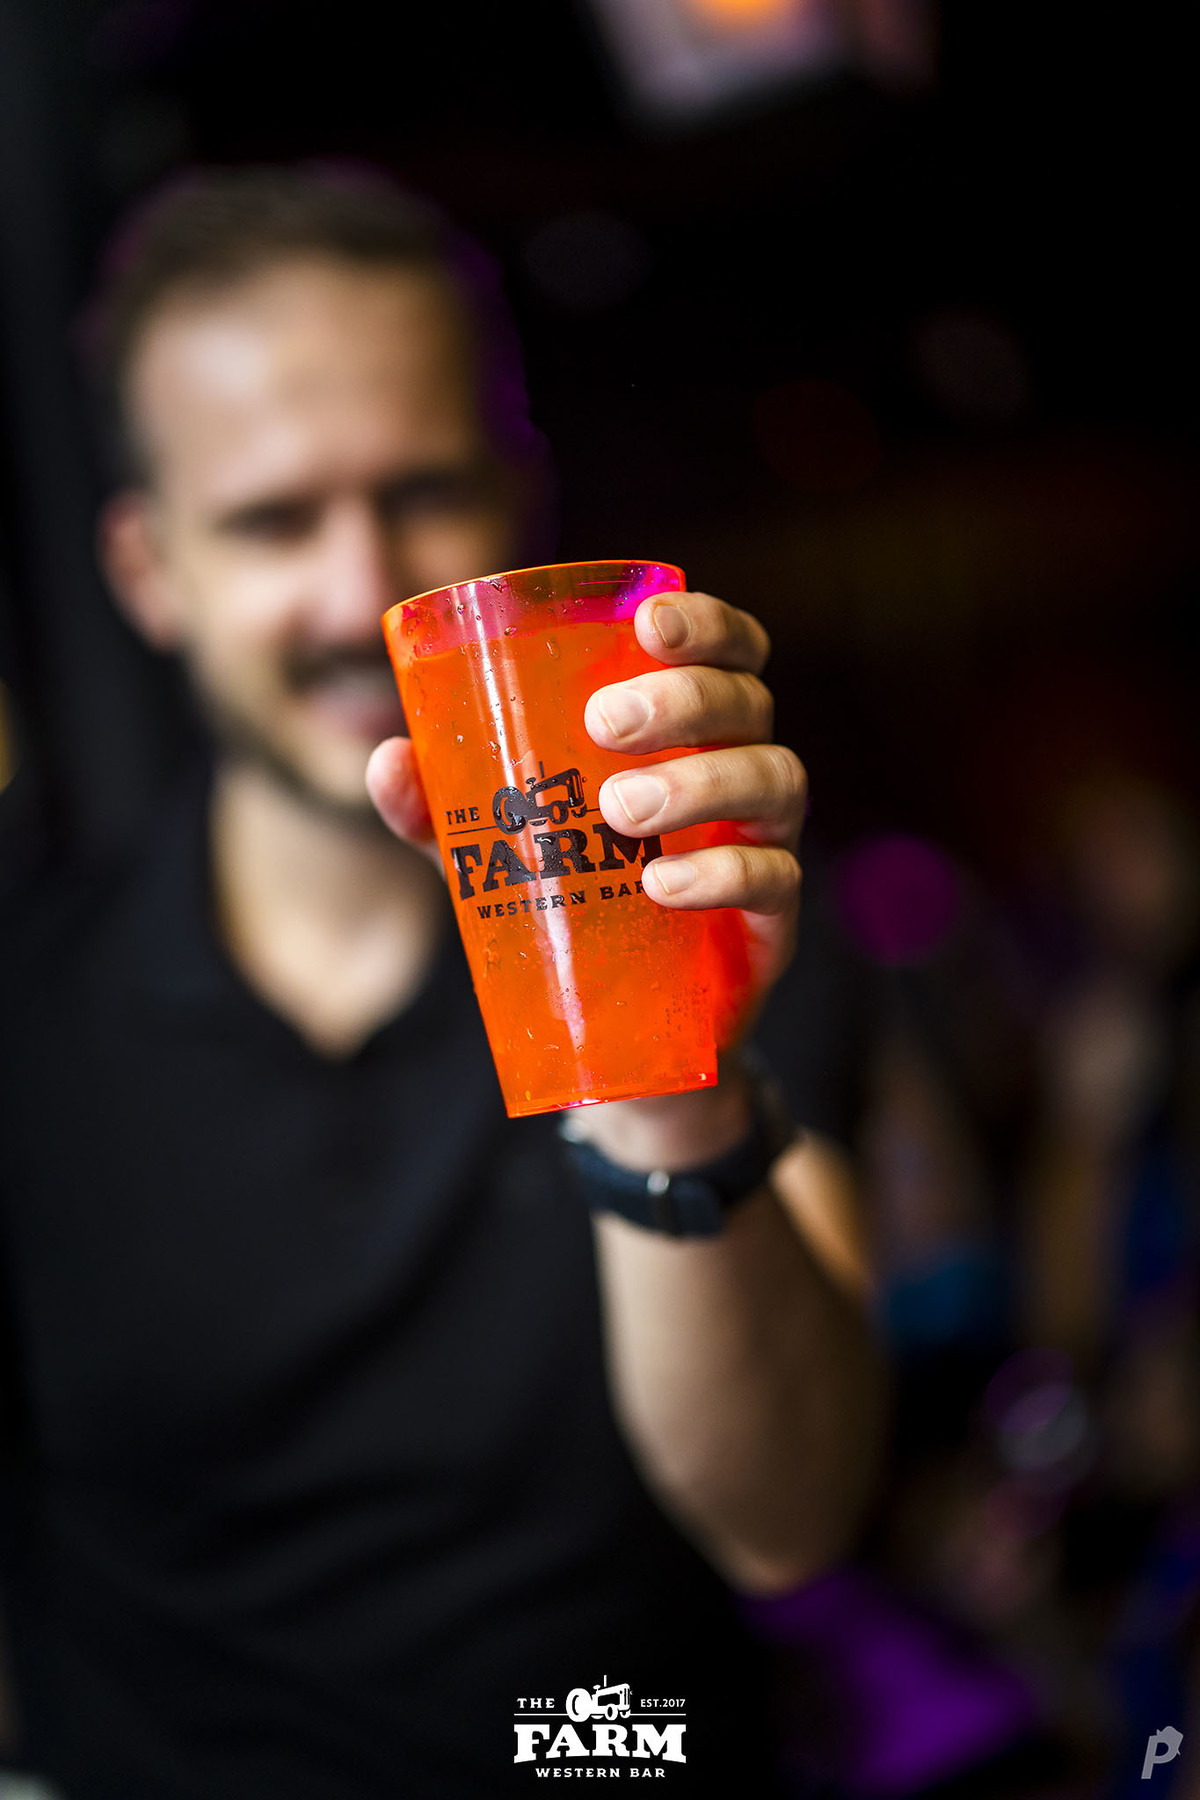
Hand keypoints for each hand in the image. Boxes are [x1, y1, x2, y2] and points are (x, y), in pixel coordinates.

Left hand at [367, 590, 806, 1160]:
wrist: (621, 1038)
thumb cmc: (567, 904)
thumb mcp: (493, 853)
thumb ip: (442, 808)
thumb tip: (389, 760)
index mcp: (685, 729)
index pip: (725, 649)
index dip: (705, 623)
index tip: (649, 623)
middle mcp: (736, 769)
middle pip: (747, 701)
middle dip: (685, 697)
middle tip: (606, 723)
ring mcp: (764, 841)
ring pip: (775, 779)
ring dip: (701, 781)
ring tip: (618, 810)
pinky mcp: (774, 919)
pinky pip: (775, 878)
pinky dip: (723, 872)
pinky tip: (662, 883)